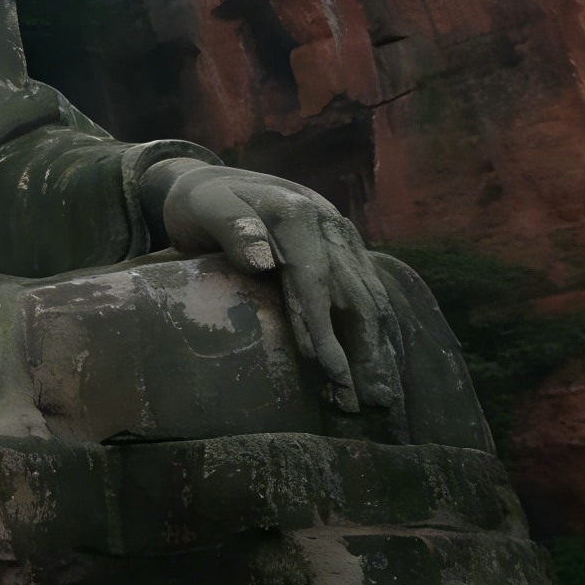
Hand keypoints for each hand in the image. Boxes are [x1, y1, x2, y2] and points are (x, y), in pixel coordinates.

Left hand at [142, 160, 401, 412]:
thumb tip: (263, 259)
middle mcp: (328, 223)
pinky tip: (383, 362)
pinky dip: (379, 330)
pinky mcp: (344, 246)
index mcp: (295, 214)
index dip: (325, 330)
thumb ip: (229, 226)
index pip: (315, 280)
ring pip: (371, 297)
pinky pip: (369, 291)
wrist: (208, 180)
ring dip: (381, 347)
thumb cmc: (198, 203)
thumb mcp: (202, 207)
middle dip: (367, 351)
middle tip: (375, 403)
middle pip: (355, 294)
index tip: (333, 374)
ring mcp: (341, 234)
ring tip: (386, 396)